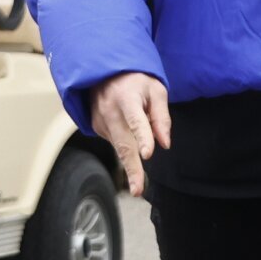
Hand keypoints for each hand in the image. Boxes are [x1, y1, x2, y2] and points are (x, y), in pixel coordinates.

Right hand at [88, 71, 170, 196]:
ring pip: (120, 145)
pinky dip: (124, 139)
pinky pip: (115, 140)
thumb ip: (162, 116)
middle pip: (123, 144)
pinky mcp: (95, 126)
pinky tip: (125, 124)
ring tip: (139, 129)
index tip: (147, 153)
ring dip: (133, 151)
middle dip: (132, 168)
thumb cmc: (134, 79)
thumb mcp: (156, 89)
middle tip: (138, 190)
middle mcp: (110, 110)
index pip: (136, 120)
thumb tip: (165, 144)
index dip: (143, 137)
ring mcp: (100, 119)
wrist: (103, 70)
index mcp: (127, 98)